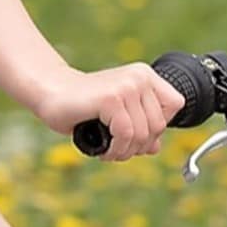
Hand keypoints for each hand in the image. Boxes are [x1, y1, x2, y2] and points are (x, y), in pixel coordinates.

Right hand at [36, 63, 185, 160]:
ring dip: (126, 151)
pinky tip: (104, 149)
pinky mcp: (112, 98)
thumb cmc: (84, 106)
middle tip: (119, 148)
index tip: (136, 134)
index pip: (175, 106)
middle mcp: (139, 77)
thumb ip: (140, 128)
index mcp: (145, 75)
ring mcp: (126, 85)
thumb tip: (156, 147)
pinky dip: (116, 149)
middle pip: (159, 125)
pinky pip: (126, 134)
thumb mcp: (118, 117)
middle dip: (140, 145)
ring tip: (111, 150)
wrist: (52, 94)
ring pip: (142, 133)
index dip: (158, 127)